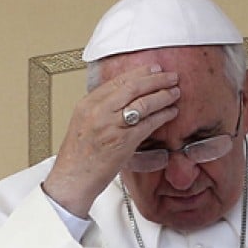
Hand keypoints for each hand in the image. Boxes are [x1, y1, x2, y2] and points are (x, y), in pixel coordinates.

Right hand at [42, 64, 180, 216]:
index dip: (138, 73)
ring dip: (163, 95)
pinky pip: (148, 123)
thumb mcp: (84, 123)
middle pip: (132, 87)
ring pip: (143, 103)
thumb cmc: (79, 157)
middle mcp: (98, 111)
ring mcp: (111, 126)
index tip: (152, 69)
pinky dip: (162, 115)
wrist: (72, 178)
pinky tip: (171, 112)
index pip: (117, 81)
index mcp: (87, 104)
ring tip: (175, 92)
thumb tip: (122, 99)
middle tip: (170, 76)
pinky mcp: (123, 141)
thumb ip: (101, 109)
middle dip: (155, 79)